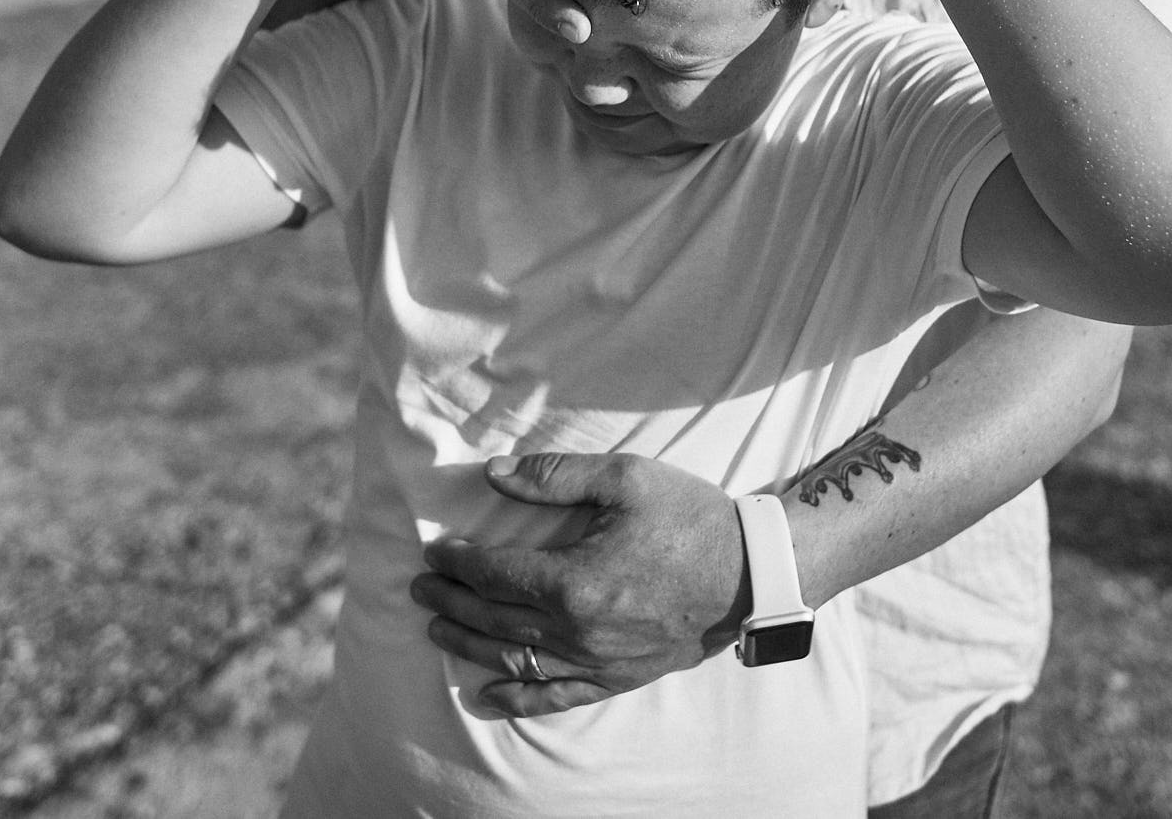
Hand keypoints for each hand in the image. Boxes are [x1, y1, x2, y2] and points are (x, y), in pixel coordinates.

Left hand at [409, 453, 744, 719]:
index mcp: (573, 580)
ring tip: (437, 628)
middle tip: (420, 588)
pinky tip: (489, 694)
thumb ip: (553, 477)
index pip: (494, 574)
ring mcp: (598, 660)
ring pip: (515, 659)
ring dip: (470, 643)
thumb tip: (494, 474)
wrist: (752, 572)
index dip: (457, 562)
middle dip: (451, 601)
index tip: (434, 551)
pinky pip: (558, 695)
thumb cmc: (690, 518)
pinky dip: (519, 697)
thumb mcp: (624, 478)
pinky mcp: (618, 677)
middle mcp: (578, 629)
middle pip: (494, 618)